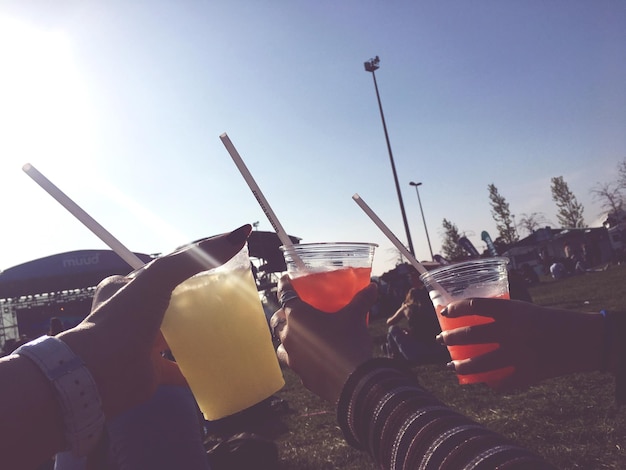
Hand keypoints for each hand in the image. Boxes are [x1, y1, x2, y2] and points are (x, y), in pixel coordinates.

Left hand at [59, 224, 251, 417]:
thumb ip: (193, 258)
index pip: (168, 266)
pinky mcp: (151, 371)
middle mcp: (134, 313)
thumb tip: (240, 235)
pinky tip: (218, 362)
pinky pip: (179, 367)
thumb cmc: (125, 319)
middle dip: (198, 297)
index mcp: (128, 286)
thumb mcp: (157, 278)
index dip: (199, 257)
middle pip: (173, 299)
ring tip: (228, 326)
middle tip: (230, 296)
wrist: (98, 375)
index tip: (227, 254)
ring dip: (199, 330)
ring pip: (176, 332)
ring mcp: (142, 342)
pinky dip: (197, 366)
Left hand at [274, 275, 377, 402]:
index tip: (284, 279)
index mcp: (298, 317)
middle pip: (277, 320)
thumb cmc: (349, 343)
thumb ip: (362, 299)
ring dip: (287, 337)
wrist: (353, 382)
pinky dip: (299, 356)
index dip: (284, 285)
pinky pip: (295, 362)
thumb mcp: (356, 317)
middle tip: (293, 310)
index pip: (284, 295)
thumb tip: (373, 287)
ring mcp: (292, 357)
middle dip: (283, 314)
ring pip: (281, 343)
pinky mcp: (300, 374)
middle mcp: (289, 336)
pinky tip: (311, 357)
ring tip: (299, 335)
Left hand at [437, 298, 603, 389]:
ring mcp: (518, 354)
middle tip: (440, 341)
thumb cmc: (548, 321)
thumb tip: (469, 322)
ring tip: (451, 365)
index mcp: (512, 311)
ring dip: (460, 365)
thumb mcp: (524, 311)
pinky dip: (491, 384)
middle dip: (449, 339)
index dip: (455, 308)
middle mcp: (512, 331)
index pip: (475, 305)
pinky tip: (483, 382)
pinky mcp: (527, 373)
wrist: (581, 339)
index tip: (443, 312)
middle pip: (470, 335)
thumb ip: (501, 317)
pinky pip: (501, 382)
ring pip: (479, 364)